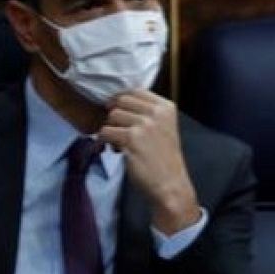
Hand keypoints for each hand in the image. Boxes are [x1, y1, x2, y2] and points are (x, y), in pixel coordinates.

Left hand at [100, 90, 199, 235]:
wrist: (169, 182)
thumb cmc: (164, 157)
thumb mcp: (164, 127)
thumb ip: (148, 112)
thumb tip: (118, 102)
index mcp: (166, 107)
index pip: (136, 91)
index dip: (122, 99)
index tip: (118, 110)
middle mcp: (156, 112)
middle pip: (121, 101)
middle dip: (115, 115)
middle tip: (119, 129)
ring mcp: (144, 124)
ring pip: (111, 117)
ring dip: (111, 129)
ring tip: (120, 142)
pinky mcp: (130, 138)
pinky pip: (105, 132)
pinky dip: (105, 141)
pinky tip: (116, 149)